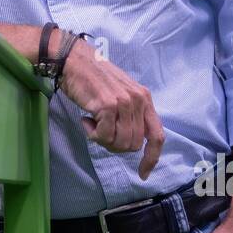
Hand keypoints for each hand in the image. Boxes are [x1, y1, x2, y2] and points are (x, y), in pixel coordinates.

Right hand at [58, 37, 164, 179]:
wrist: (74, 60)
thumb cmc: (94, 78)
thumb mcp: (121, 93)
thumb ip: (131, 114)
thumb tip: (131, 142)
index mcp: (145, 98)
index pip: (157, 136)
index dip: (151, 158)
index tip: (143, 173)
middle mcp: (138, 100)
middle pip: (133, 144)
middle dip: (115, 145)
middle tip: (100, 131)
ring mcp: (124, 103)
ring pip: (119, 143)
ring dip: (103, 139)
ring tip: (93, 122)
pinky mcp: (107, 106)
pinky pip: (103, 136)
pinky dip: (92, 133)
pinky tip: (86, 119)